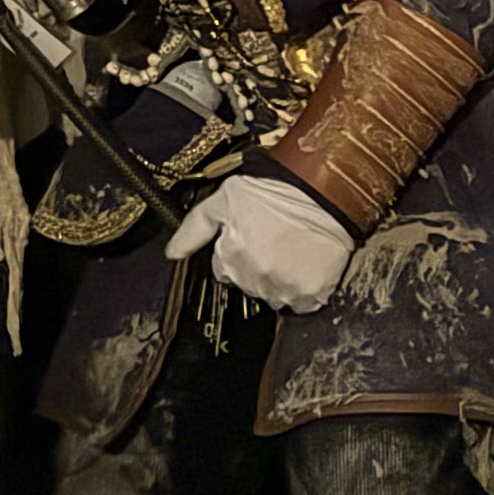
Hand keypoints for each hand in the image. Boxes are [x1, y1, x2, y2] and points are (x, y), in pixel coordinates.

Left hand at [167, 172, 353, 312]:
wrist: (321, 192)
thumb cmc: (274, 191)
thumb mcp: (223, 200)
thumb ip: (193, 229)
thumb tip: (172, 252)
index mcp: (230, 259)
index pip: (223, 270)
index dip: (234, 253)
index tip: (249, 238)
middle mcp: (255, 280)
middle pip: (246, 284)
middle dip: (254, 266)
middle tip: (271, 240)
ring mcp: (284, 290)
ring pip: (272, 295)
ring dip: (277, 279)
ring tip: (288, 249)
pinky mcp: (311, 296)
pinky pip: (300, 303)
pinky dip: (301, 289)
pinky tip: (303, 263)